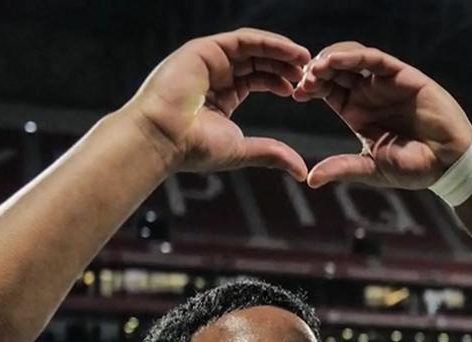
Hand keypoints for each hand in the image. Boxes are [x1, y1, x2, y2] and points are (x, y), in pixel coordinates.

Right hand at [125, 28, 310, 180]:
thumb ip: (271, 154)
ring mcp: (209, 59)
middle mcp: (215, 74)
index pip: (256, 79)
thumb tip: (301, 172)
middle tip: (309, 72)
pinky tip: (290, 52)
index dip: (280, 81)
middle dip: (284, 64)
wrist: (162, 139)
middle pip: (257, 60)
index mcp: (221, 95)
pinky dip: (269, 43)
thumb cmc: (192, 148)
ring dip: (281, 51)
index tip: (300, 90)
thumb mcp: (241, 150)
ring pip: (253, 47)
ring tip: (305, 59)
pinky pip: (244, 40)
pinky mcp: (205, 49)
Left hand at [295, 42, 471, 189]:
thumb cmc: (413, 168)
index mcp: (357, 112)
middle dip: (316, 70)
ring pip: (352, 59)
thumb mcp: (370, 169)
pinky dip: (354, 56)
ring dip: (331, 59)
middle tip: (302, 78)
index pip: (327, 90)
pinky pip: (374, 59)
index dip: (310, 87)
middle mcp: (369, 93)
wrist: (448, 164)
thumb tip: (310, 179)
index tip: (296, 92)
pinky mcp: (403, 76)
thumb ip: (341, 169)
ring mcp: (385, 83)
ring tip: (315, 69)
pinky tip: (335, 61)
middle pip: (335, 70)